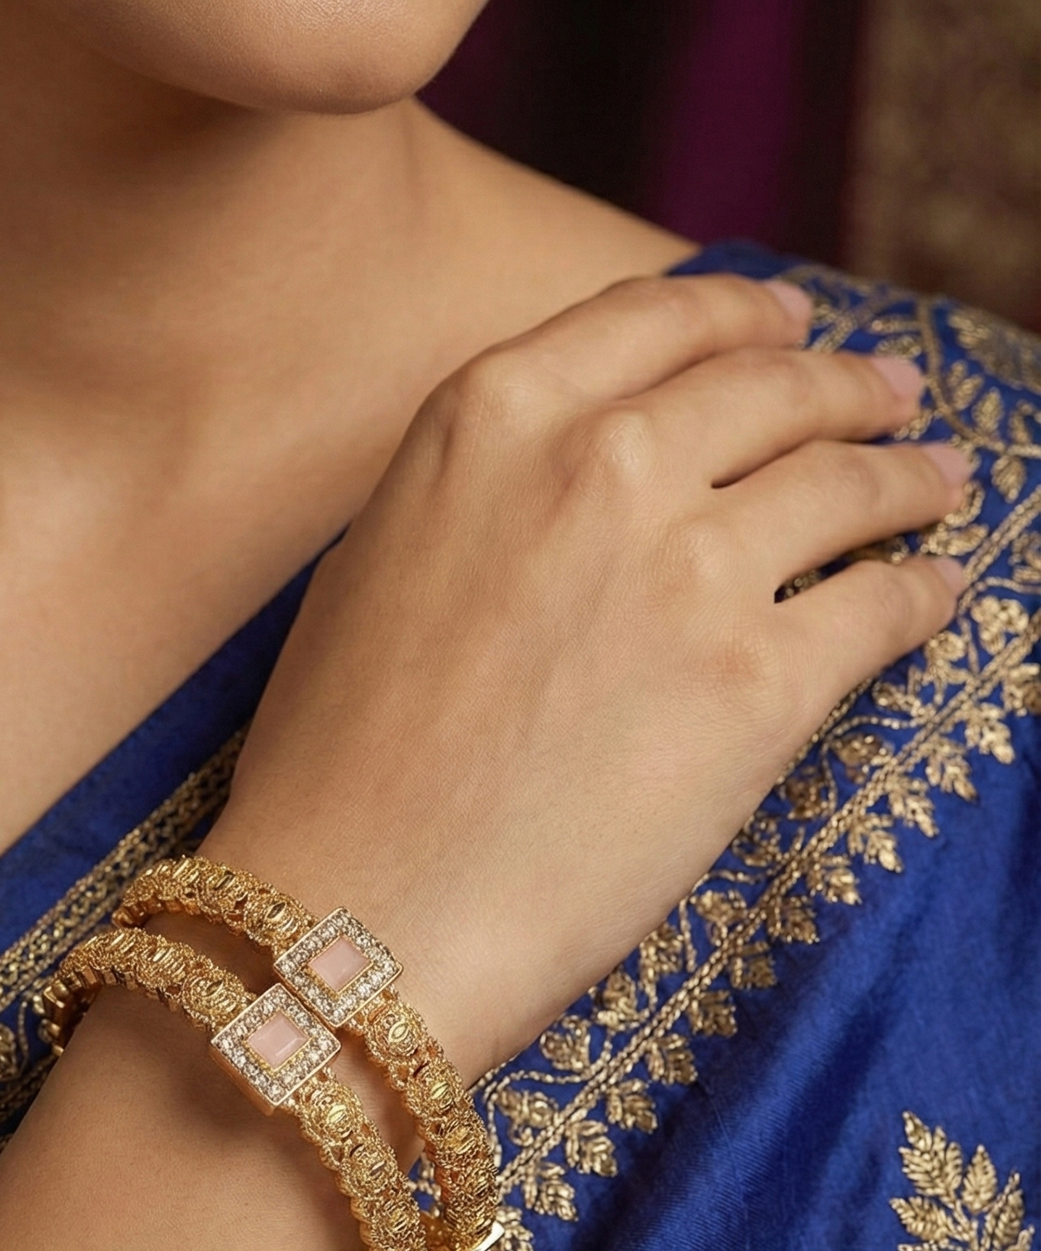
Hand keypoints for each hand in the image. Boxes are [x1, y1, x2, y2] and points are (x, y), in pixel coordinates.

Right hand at [205, 273, 967, 1079]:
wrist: (357, 908)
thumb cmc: (335, 762)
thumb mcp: (375, 563)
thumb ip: (478, 488)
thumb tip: (559, 479)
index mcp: (490, 417)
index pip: (656, 320)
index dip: (743, 314)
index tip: (790, 323)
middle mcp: (599, 463)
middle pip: (770, 388)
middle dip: (847, 384)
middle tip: (892, 396)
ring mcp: (689, 569)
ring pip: (847, 482)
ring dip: (910, 475)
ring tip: (941, 482)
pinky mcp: (758, 685)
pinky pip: (882, 606)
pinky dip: (922, 594)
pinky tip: (936, 593)